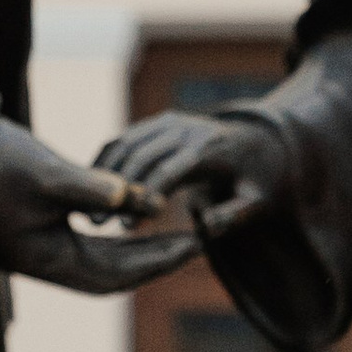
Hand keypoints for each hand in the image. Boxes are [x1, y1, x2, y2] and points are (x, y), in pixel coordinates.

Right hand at [0, 121, 196, 293]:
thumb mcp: (52, 175)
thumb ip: (102, 191)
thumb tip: (151, 202)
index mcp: (44, 260)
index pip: (116, 275)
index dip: (158, 261)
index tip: (196, 245)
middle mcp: (38, 262)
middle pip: (109, 273)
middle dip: (152, 257)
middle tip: (195, 241)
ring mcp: (28, 247)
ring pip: (93, 257)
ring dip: (130, 246)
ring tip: (169, 230)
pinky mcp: (23, 227)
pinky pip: (77, 239)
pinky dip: (106, 230)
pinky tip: (126, 211)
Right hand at [95, 111, 291, 237]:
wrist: (260, 143)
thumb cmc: (258, 181)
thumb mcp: (259, 201)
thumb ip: (235, 215)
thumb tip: (207, 228)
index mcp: (208, 148)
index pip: (169, 170)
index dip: (145, 197)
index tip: (125, 227)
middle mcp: (185, 129)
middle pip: (141, 155)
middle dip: (118, 190)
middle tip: (99, 224)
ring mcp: (168, 122)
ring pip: (126, 144)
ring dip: (104, 177)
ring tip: (91, 212)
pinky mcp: (156, 124)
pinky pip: (123, 141)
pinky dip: (105, 164)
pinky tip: (91, 193)